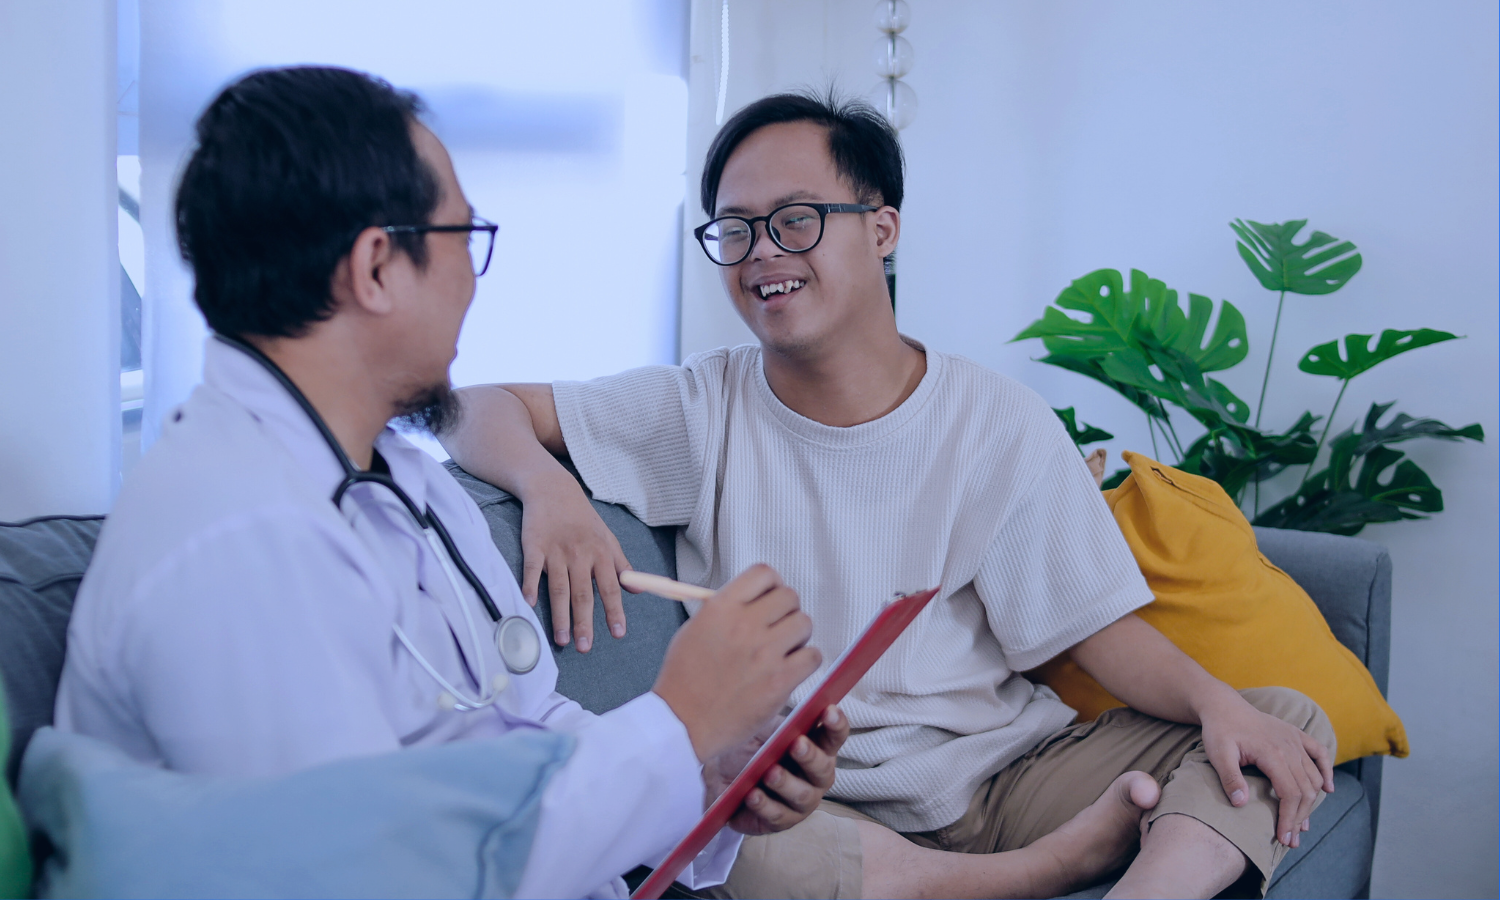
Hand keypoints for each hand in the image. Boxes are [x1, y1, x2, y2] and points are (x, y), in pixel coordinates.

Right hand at [517, 468, 631, 652]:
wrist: (554, 489)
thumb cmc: (583, 518)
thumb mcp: (608, 538)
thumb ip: (622, 565)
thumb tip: (637, 591)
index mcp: (601, 553)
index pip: (610, 587)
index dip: (614, 611)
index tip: (618, 633)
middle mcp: (580, 554)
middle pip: (583, 593)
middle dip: (584, 622)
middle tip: (585, 647)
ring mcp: (556, 550)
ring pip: (559, 588)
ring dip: (560, 615)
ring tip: (561, 640)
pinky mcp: (534, 545)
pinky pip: (533, 569)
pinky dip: (530, 586)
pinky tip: (529, 604)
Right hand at [652, 565, 821, 761]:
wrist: (683, 724)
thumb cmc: (684, 679)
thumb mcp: (693, 630)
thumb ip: (724, 609)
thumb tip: (753, 598)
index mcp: (720, 608)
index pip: (764, 573)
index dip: (772, 584)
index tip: (769, 599)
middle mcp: (744, 625)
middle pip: (789, 596)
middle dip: (786, 611)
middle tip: (776, 629)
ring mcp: (764, 653)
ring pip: (804, 623)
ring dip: (797, 635)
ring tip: (782, 650)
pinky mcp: (780, 681)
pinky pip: (812, 656)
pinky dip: (806, 661)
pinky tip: (790, 669)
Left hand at [703, 706, 849, 835]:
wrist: (715, 774)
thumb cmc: (747, 745)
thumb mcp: (760, 725)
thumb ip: (778, 712)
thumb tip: (786, 681)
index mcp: (816, 747)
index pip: (835, 735)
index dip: (836, 724)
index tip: (829, 711)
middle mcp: (814, 776)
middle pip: (824, 769)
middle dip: (810, 756)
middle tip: (796, 744)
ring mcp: (799, 802)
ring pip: (803, 796)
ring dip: (786, 783)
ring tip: (769, 773)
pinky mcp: (778, 821)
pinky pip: (777, 817)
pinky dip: (764, 805)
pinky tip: (751, 794)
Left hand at [1198, 691, 1334, 848]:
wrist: (1223, 706)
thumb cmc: (1219, 730)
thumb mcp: (1218, 754)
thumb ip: (1230, 777)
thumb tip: (1241, 803)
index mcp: (1272, 752)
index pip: (1290, 793)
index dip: (1288, 818)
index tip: (1283, 838)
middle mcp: (1290, 746)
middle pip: (1305, 790)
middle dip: (1300, 818)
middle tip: (1291, 839)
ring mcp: (1295, 739)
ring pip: (1314, 776)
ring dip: (1312, 802)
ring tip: (1302, 825)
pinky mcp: (1296, 734)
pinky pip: (1320, 752)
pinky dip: (1327, 770)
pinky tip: (1327, 789)